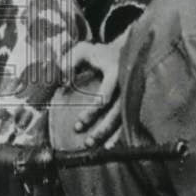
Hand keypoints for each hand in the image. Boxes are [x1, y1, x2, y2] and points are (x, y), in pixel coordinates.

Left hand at [66, 31, 128, 148]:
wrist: (124, 50)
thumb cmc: (100, 52)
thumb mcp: (84, 50)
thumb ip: (70, 62)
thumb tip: (61, 82)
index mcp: (115, 72)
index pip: (105, 97)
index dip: (92, 112)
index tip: (78, 124)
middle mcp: (127, 84)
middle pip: (117, 112)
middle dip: (102, 128)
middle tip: (87, 141)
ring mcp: (133, 92)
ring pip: (124, 117)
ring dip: (110, 133)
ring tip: (97, 146)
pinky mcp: (135, 99)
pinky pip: (129, 118)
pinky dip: (120, 132)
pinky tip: (110, 144)